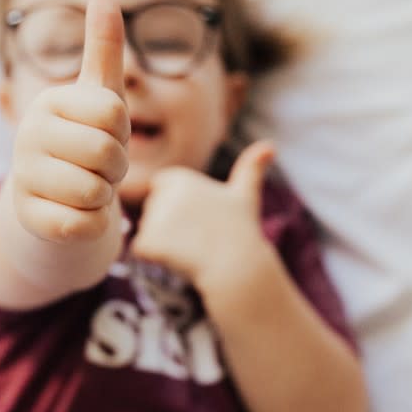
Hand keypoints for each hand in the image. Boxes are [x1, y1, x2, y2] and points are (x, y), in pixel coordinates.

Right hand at [10, 0, 130, 242]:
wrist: (53, 200)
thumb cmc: (84, 140)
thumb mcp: (98, 97)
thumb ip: (103, 49)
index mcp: (49, 102)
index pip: (114, 113)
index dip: (122, 130)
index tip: (105, 133)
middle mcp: (27, 136)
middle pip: (107, 152)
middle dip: (116, 166)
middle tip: (99, 167)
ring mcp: (23, 178)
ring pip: (96, 192)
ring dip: (104, 196)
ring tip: (87, 188)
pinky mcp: (28, 219)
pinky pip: (84, 225)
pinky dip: (93, 224)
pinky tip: (77, 214)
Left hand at [130, 141, 276, 285]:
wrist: (237, 266)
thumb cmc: (241, 230)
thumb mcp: (245, 194)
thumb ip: (250, 168)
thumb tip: (270, 145)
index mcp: (177, 176)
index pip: (161, 189)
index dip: (179, 206)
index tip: (200, 217)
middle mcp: (161, 193)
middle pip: (153, 211)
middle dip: (170, 225)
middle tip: (199, 235)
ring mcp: (152, 218)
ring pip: (148, 232)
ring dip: (164, 243)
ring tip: (192, 246)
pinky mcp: (146, 242)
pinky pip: (142, 251)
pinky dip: (156, 258)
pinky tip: (180, 258)